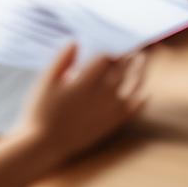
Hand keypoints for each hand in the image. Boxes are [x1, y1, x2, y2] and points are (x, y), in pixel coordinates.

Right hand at [13, 43, 146, 166]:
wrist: (44, 145)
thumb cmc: (42, 110)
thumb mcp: (46, 80)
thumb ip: (62, 59)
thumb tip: (76, 41)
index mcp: (85, 81)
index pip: (105, 58)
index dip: (108, 49)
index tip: (109, 44)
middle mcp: (101, 94)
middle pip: (121, 69)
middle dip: (126, 56)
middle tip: (131, 45)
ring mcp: (109, 111)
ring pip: (132, 86)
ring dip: (139, 71)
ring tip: (142, 59)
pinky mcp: (111, 125)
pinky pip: (132, 111)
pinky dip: (141, 100)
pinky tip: (145, 94)